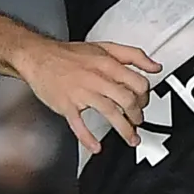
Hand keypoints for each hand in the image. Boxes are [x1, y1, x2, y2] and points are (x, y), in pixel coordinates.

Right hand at [12, 39, 160, 149]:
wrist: (38, 57)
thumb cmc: (69, 55)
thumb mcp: (104, 47)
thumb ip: (133, 55)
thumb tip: (155, 66)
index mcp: (107, 63)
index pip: (138, 81)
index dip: (145, 95)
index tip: (144, 102)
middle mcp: (96, 77)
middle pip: (127, 99)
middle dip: (137, 114)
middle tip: (138, 121)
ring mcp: (81, 92)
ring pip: (109, 112)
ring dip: (124, 129)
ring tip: (131, 138)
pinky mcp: (67, 105)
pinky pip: (79, 125)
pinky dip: (88, 138)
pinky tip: (96, 147)